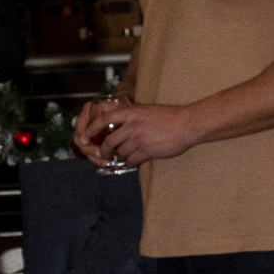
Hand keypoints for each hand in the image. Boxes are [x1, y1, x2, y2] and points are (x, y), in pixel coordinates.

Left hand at [74, 97, 192, 166]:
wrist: (186, 124)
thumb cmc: (169, 117)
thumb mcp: (147, 111)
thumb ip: (133, 118)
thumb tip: (121, 126)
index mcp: (131, 113)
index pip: (104, 119)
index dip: (92, 128)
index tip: (87, 134)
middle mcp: (132, 125)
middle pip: (109, 141)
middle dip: (104, 150)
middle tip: (104, 153)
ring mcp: (139, 139)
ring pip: (120, 152)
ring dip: (121, 156)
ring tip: (125, 155)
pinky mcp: (147, 151)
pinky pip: (131, 160)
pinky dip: (131, 162)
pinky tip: (135, 160)